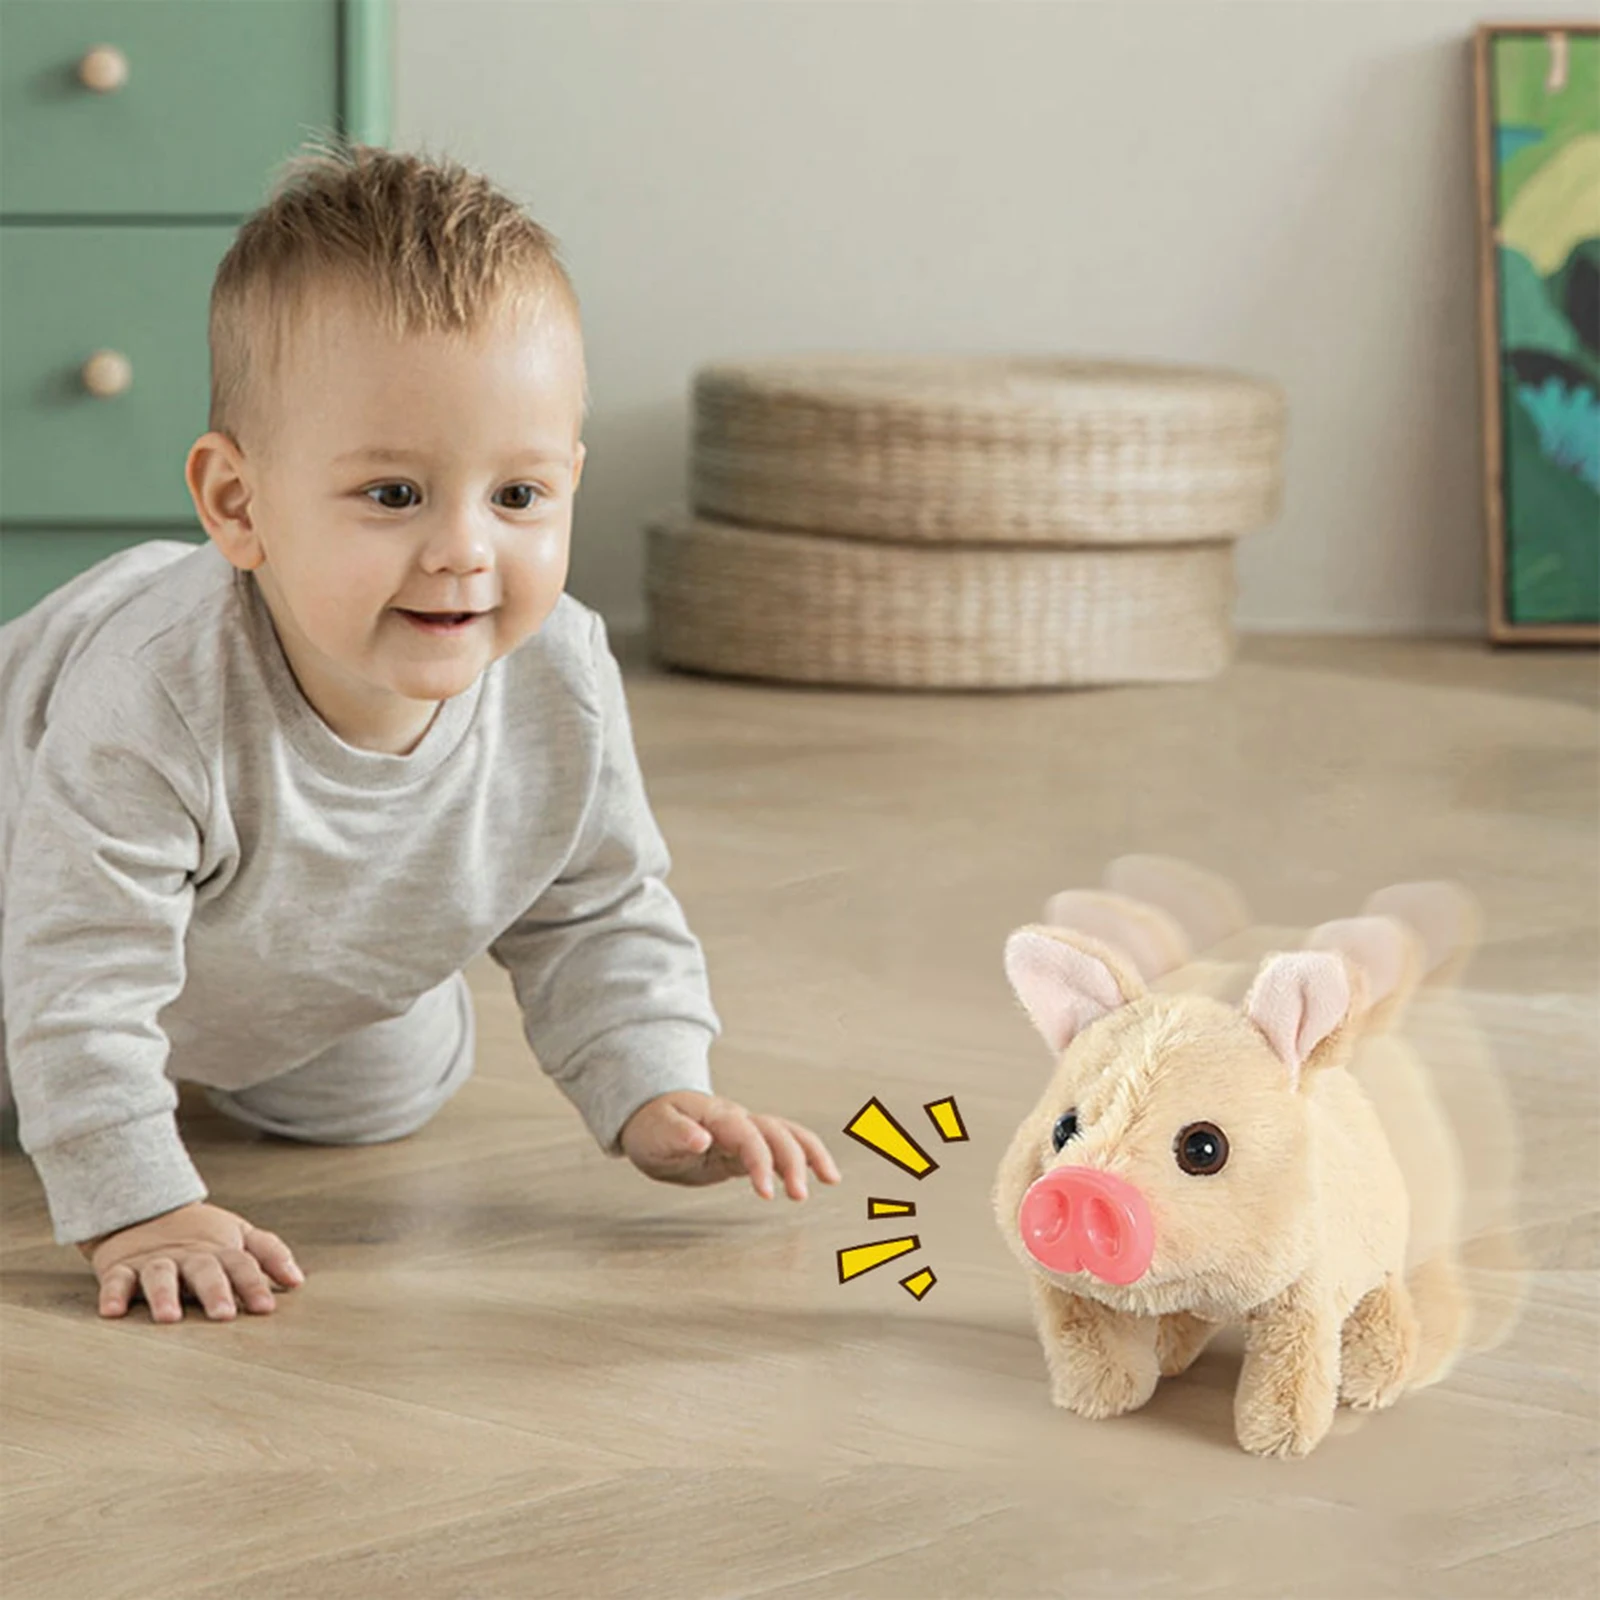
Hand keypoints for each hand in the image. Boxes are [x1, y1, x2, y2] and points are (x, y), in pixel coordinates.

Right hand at [78, 1200, 303, 1322]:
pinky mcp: (121, 1267)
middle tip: (223, 1315)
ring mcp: (155, 1261)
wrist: (146, 1208)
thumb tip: (298, 1281)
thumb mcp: (239, 1236)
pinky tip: (112, 1312)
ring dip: (164, 1295)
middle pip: (204, 1270)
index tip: (265, 1308)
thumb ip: (269, 1254)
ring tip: (168, 1318)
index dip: (254, 1284)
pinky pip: (116, 1280)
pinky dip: (112, 1294)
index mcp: (220, 1251)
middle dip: (215, 1291)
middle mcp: (189, 1256)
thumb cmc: (200, 1234)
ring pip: (160, 1275)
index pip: (242, 1265)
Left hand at [619, 1090, 840, 1200]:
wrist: (651, 1118)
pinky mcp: (746, 1148)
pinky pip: (781, 1149)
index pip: (749, 1136)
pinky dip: (803, 1159)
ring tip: (831, 1179)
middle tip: (800, 1196)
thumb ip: (677, 1133)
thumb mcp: (654, 1131)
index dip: (761, 1163)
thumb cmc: (651, 1124)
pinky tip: (819, 1176)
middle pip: (777, 1133)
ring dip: (810, 1155)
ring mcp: (745, 1132)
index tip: (766, 1194)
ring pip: (788, 1135)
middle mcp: (738, 1120)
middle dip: (794, 1162)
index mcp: (718, 1116)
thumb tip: (700, 1139)